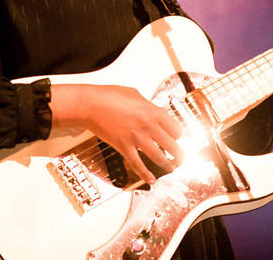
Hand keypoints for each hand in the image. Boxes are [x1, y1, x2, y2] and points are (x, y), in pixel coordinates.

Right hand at [50, 84, 183, 184]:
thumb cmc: (109, 96)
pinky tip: (151, 179)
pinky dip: (145, 174)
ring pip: (158, 156)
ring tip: (171, 167)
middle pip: (172, 145)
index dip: (178, 135)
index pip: (175, 128)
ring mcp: (136, 138)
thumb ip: (147, 105)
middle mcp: (148, 126)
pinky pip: (138, 164)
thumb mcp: (135, 94)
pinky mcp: (124, 147)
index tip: (177, 138)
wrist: (91, 104)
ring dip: (167, 164)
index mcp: (153, 112)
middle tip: (182, 157)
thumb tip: (153, 110)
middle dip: (179, 153)